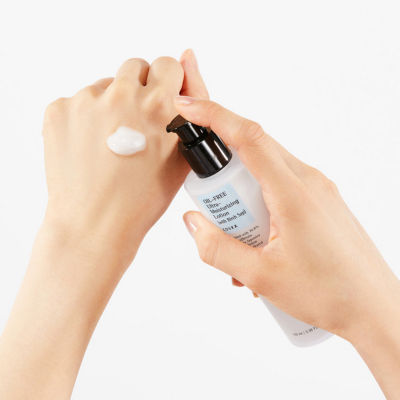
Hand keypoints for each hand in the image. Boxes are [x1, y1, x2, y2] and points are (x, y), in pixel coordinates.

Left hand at [42, 50, 207, 266]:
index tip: (160, 98)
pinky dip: (85, 118)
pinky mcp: (59, 110)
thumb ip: (190, 113)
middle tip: (135, 121)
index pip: (168, 64)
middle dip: (138, 87)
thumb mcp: (182, 159)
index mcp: (159, 105)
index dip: (166, 82)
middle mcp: (123, 95)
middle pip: (135, 67)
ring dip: (110, 104)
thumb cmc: (143, 198)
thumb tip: (185, 68)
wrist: (96, 224)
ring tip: (110, 142)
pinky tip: (90, 146)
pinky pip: (78, 101)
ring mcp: (86, 101)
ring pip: (105, 86)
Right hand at [176, 97, 399, 397]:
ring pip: (265, 173)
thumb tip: (193, 222)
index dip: (214, 115)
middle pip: (253, 153)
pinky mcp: (320, 201)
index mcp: (293, 191)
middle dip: (224, 173)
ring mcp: (317, 189)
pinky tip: (261, 245)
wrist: (375, 309)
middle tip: (217, 213)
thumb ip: (217, 248)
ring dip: (243, 197)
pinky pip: (280, 189)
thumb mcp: (260, 276)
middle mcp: (308, 180)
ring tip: (245, 244)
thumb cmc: (328, 294)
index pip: (248, 137)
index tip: (188, 105)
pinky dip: (261, 206)